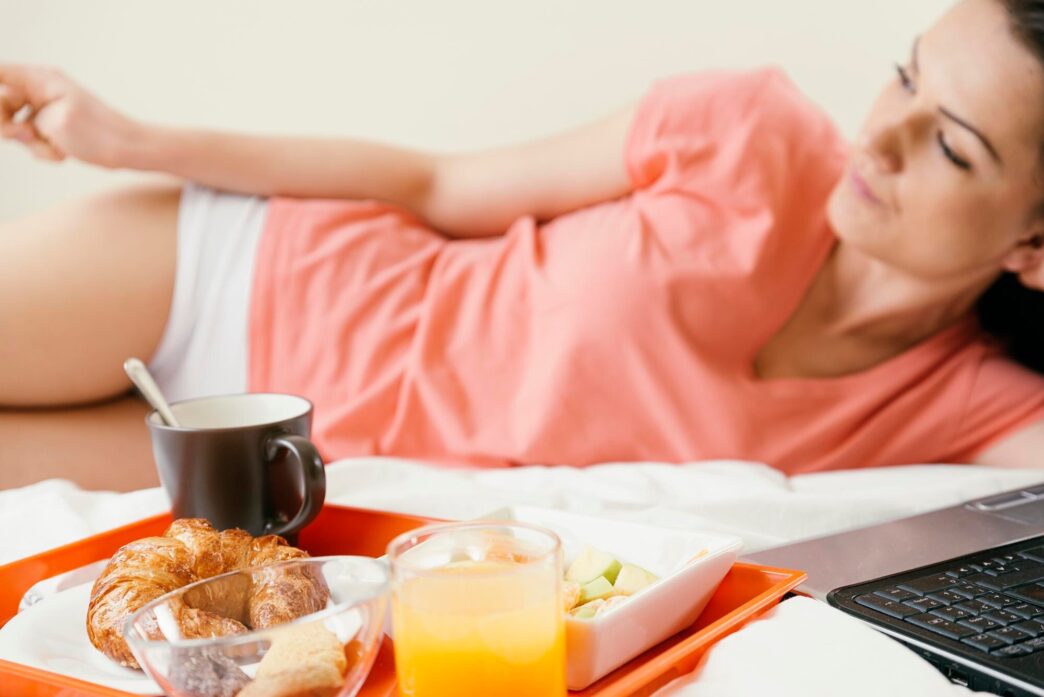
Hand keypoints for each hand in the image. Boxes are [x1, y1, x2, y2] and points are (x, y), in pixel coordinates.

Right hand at [0, 65, 139, 167]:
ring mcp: (46, 108)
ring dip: (31, 143)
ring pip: (15, 125)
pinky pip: (32, 139)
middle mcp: (41, 89)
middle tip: (24, 136)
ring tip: (55, 148)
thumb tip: (11, 118)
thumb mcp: (53, 123)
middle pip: (1, 103)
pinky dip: (43, 150)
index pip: (0, 73)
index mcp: (41, 79)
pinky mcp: (52, 126)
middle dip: (7, 126)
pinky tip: (63, 153)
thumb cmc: (98, 135)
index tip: (12, 117)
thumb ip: (19, 118)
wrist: (130, 150)